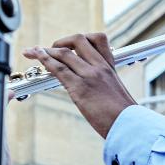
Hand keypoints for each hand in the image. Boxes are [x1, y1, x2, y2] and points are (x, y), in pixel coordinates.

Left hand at [22, 33, 136, 138]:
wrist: (130, 126)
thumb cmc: (124, 115)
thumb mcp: (116, 93)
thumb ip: (104, 85)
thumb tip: (93, 89)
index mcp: (110, 67)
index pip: (99, 39)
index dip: (81, 39)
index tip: (70, 46)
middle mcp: (100, 66)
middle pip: (78, 39)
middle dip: (61, 41)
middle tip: (51, 50)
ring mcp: (90, 75)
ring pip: (64, 53)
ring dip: (45, 51)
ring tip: (34, 52)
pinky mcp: (80, 88)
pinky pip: (59, 68)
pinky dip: (44, 60)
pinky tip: (37, 57)